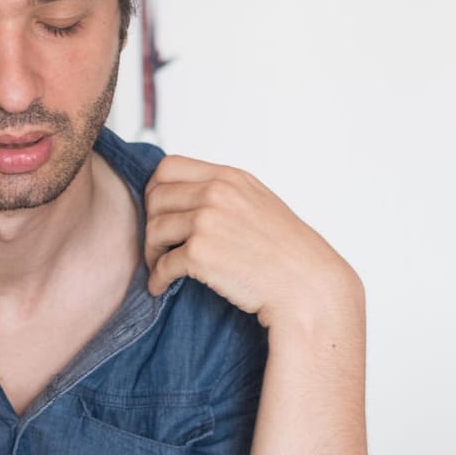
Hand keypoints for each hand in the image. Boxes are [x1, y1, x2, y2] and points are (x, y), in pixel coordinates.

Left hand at [144, 156, 360, 330]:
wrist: (305, 284)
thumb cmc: (285, 250)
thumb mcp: (256, 202)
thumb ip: (222, 192)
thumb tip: (184, 196)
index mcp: (229, 177)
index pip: (168, 167)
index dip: (155, 190)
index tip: (158, 211)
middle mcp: (216, 193)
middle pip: (155, 198)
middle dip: (150, 223)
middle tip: (158, 244)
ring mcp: (207, 221)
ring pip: (154, 230)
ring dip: (152, 252)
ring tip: (160, 266)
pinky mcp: (199, 254)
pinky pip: (162, 265)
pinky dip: (157, 279)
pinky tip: (161, 286)